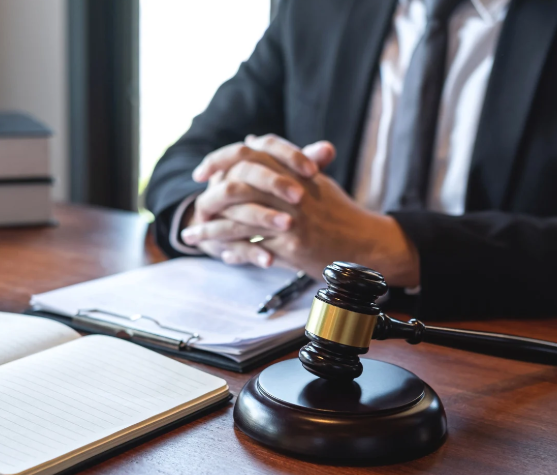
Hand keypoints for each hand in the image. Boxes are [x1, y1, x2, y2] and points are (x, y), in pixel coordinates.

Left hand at [183, 135, 419, 286]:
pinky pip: (253, 246)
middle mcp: (290, 190)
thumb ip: (282, 161)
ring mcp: (291, 217)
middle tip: (192, 210)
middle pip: (237, 186)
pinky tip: (221, 254)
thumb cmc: (338, 213)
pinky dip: (234, 251)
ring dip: (211, 230)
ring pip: (239, 219)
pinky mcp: (291, 244)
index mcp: (294, 169)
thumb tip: (252, 139)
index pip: (249, 154)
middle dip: (208, 199)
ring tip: (191, 238)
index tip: (200, 172)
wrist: (365, 242)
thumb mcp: (313, 180)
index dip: (219, 160)